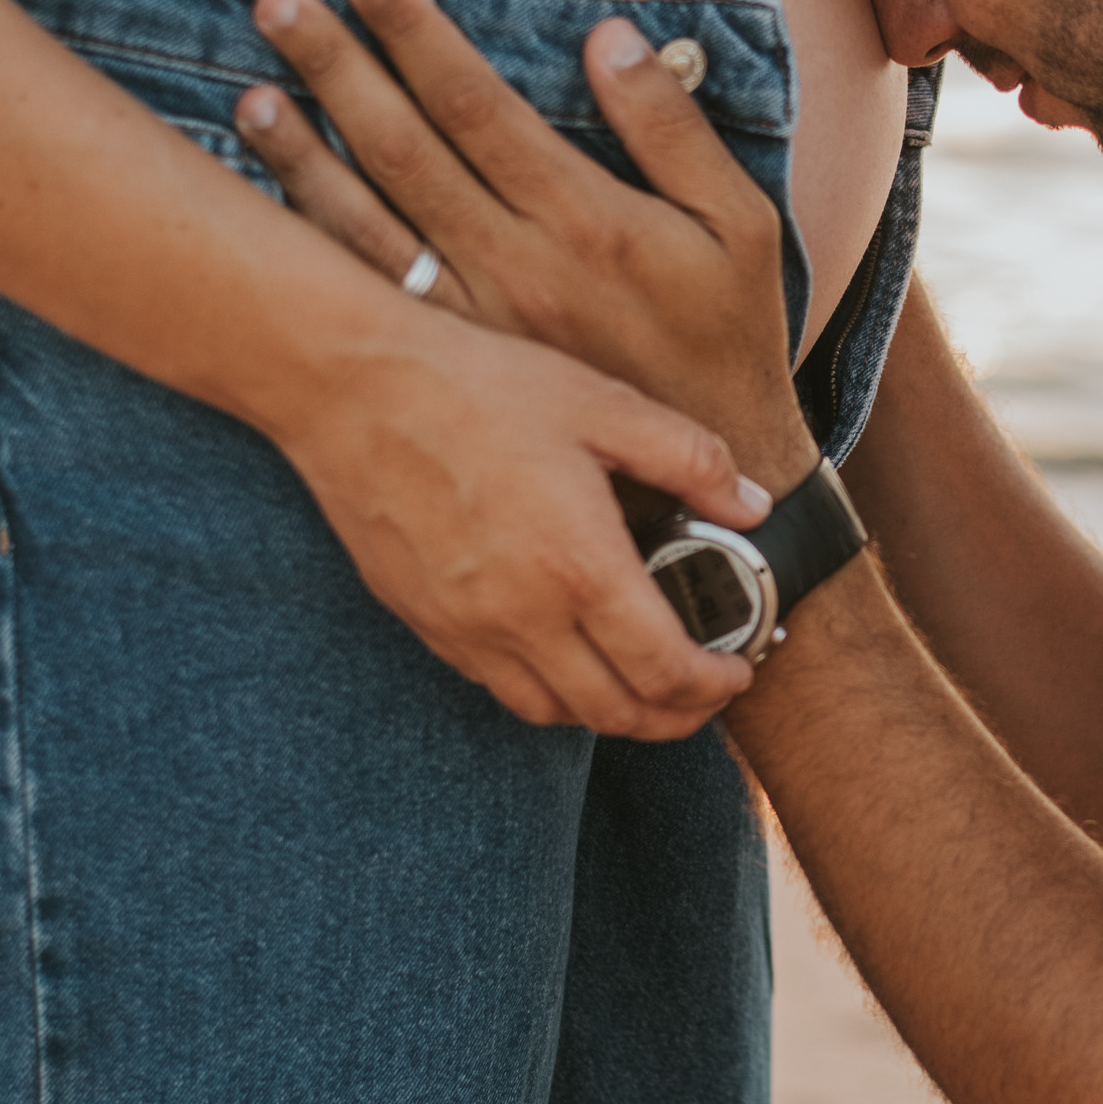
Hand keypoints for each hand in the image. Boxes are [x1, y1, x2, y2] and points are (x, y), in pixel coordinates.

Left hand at [237, 0, 819, 499]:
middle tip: (281, 4)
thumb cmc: (730, 340)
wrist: (700, 488)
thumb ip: (673, 130)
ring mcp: (473, 321)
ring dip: (304, 155)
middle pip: (405, 150)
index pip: (478, 104)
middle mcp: (514, 266)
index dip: (417, 33)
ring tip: (252, 92)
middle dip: (339, 68)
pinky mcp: (453, 361)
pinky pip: (369, 292)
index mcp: (583, 220)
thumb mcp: (741, 227)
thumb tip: (611, 37)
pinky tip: (280, 196)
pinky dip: (318, 238)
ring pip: (367, 223)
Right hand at [274, 305, 769, 734]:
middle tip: (703, 693)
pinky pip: (496, 686)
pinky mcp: (426, 622)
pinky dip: (546, 691)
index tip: (736, 669)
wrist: (352, 386)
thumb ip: (691, 459)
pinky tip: (564, 654)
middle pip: (614, 713)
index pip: (663, 670)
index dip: (713, 685)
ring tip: (641, 683)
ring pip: (552, 713)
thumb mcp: (603, 404)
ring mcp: (466, 628)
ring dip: (609, 713)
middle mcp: (521, 616)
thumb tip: (750, 504)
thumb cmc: (476, 386)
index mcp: (578, 566)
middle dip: (674, 717)